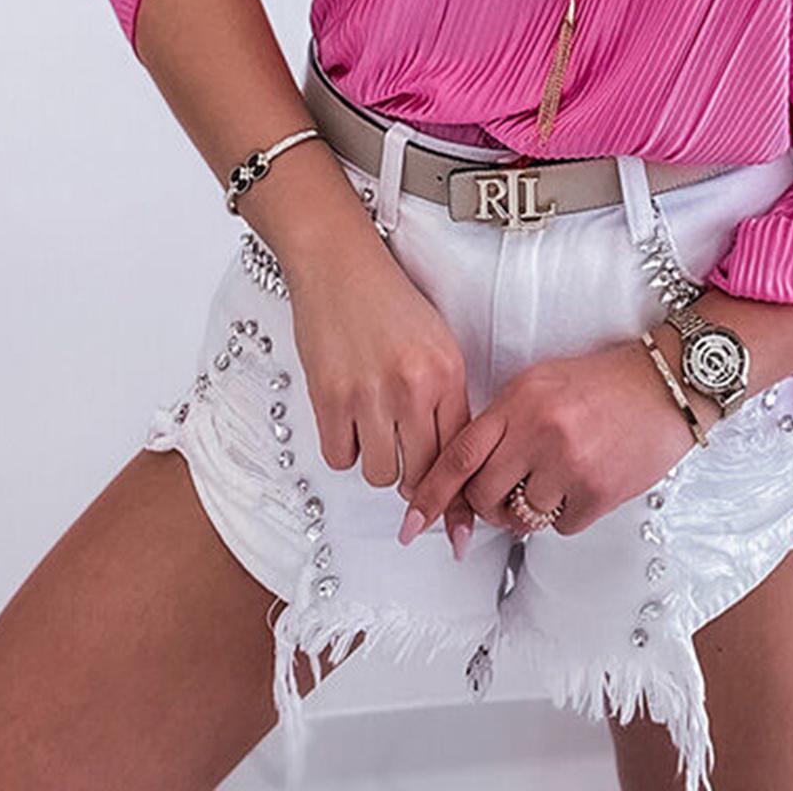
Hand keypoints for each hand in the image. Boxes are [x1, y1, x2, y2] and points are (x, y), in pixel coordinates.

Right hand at [286, 242, 479, 556]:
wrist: (339, 265)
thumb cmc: (389, 301)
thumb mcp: (436, 345)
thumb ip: (445, 400)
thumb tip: (447, 463)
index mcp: (448, 373)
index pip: (461, 454)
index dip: (458, 495)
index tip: (457, 527)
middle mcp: (414, 387)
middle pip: (422, 473)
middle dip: (415, 479)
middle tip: (403, 462)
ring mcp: (371, 395)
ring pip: (382, 473)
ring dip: (378, 460)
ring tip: (373, 423)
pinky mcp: (331, 399)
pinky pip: (342, 459)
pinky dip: (345, 448)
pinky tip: (349, 418)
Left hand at [398, 331, 709, 543]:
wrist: (665, 383)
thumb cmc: (601, 383)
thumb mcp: (540, 385)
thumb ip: (501, 423)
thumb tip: (466, 476)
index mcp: (518, 399)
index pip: (458, 455)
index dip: (430, 495)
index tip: (412, 523)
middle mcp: (539, 431)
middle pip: (483, 496)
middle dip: (486, 504)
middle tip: (505, 493)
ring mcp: (569, 463)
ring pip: (520, 517)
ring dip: (530, 508)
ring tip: (555, 476)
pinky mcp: (598, 492)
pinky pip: (560, 527)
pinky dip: (565, 514)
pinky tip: (582, 482)